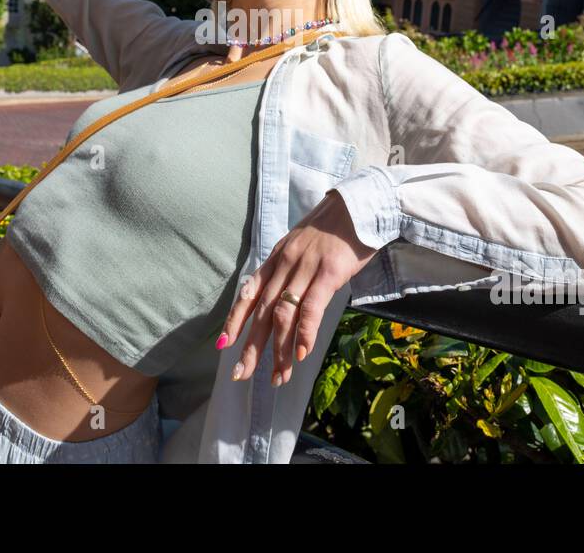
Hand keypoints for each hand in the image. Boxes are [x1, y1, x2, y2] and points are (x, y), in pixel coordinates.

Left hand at [217, 190, 378, 387]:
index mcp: (277, 259)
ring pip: (285, 314)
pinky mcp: (329, 272)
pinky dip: (304, 332)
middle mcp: (285, 264)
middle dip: (251, 346)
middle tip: (242, 374)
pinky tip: (300, 353)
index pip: (249, 293)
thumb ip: (291, 271)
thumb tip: (283, 300)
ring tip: (278, 377)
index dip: (235, 320)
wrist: (359, 206)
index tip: (224, 345)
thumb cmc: (334, 230)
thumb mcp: (302, 246)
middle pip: (263, 311)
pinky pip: (312, 306)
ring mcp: (306, 267)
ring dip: (280, 349)